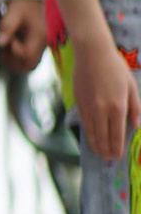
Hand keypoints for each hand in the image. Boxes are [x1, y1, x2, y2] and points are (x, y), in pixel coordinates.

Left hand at [0, 0, 46, 75]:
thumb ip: (7, 26)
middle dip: (15, 61)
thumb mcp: (14, 12)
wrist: (30, 0)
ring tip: (6, 49)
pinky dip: (18, 59)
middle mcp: (43, 44)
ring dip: (15, 62)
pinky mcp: (36, 46)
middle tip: (5, 50)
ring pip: (29, 65)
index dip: (15, 52)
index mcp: (39, 36)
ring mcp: (41, 46)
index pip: (28, 56)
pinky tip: (9, 49)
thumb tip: (0, 43)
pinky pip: (29, 59)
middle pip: (30, 65)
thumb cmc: (23, 5)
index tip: (10, 39)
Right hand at [72, 28, 140, 163]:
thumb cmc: (116, 68)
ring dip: (95, 144)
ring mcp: (88, 107)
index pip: (117, 134)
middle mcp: (101, 110)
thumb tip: (136, 127)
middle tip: (108, 159)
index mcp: (118, 107)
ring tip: (98, 153)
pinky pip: (83, 122)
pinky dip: (87, 132)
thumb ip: (135, 108)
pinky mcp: (78, 102)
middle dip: (106, 149)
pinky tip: (90, 137)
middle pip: (103, 136)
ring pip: (91, 131)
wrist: (92, 54)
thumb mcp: (131, 87)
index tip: (117, 156)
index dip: (117, 147)